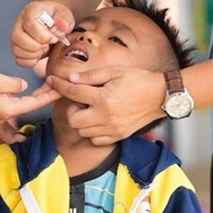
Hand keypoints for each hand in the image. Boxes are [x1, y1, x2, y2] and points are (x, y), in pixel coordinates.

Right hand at [0, 68, 60, 123]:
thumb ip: (14, 84)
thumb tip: (23, 86)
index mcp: (8, 110)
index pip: (36, 103)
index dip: (50, 95)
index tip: (62, 88)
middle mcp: (3, 116)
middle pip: (30, 105)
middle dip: (45, 96)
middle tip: (58, 86)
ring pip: (21, 107)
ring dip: (34, 98)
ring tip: (46, 89)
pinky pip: (9, 106)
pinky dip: (20, 99)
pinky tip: (24, 94)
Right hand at [11, 1, 73, 66]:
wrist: (55, 24)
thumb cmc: (59, 18)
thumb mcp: (65, 16)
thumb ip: (64, 20)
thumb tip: (62, 25)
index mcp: (31, 11)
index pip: (29, 23)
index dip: (42, 35)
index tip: (54, 39)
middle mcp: (20, 22)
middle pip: (17, 37)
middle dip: (35, 46)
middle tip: (48, 46)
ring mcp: (17, 35)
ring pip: (16, 49)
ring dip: (33, 55)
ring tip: (44, 49)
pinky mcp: (18, 48)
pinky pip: (18, 59)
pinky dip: (30, 62)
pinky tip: (39, 55)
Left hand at [47, 67, 165, 144]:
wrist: (160, 96)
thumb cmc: (139, 80)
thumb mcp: (115, 72)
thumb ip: (92, 76)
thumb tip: (71, 79)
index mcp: (104, 97)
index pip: (73, 92)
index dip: (60, 85)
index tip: (52, 81)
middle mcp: (106, 116)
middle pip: (73, 119)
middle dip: (72, 108)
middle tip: (82, 100)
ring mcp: (112, 129)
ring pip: (83, 131)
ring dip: (82, 120)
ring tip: (93, 109)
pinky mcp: (118, 136)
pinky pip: (95, 140)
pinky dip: (93, 131)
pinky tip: (99, 120)